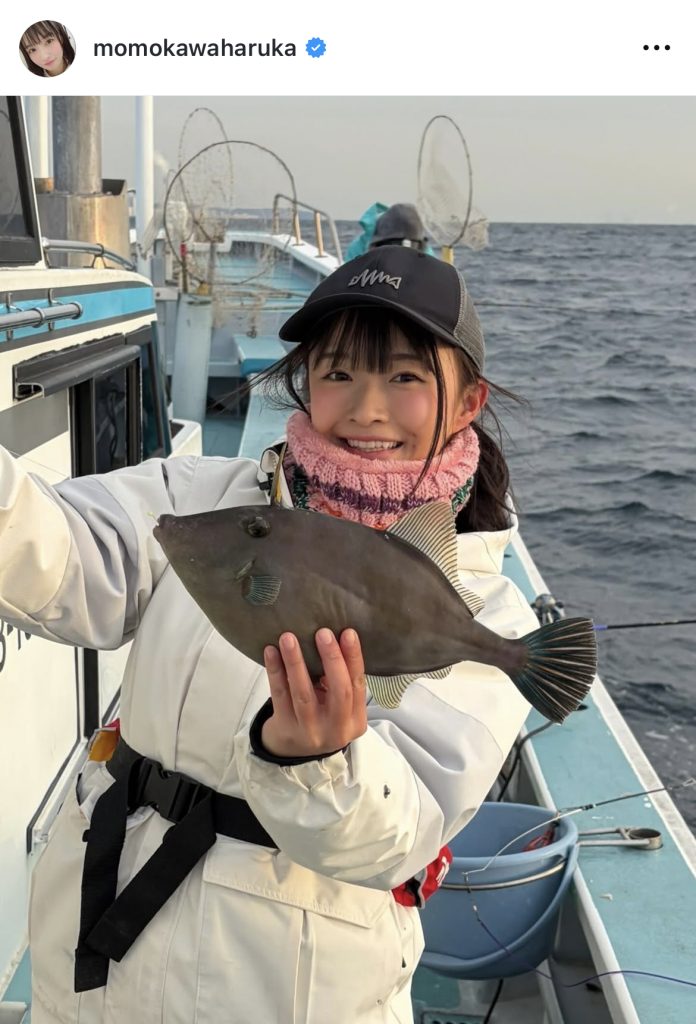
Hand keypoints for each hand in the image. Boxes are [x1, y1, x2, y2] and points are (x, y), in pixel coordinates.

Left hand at [261, 628, 366, 758]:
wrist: (292, 750)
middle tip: (323, 633)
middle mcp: (336, 729)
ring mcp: (309, 732)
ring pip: (304, 694)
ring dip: (296, 663)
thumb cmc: (320, 717)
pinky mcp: (285, 729)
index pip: (358, 685)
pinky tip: (270, 652)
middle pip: (339, 692)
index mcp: (355, 720)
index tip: (348, 633)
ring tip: (289, 638)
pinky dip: (275, 671)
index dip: (354, 658)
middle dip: (332, 659)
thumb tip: (331, 641)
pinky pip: (279, 696)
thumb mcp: (338, 707)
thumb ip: (340, 683)